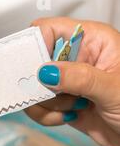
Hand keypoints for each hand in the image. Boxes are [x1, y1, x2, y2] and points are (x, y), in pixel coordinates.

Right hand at [25, 17, 119, 145]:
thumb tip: (45, 71)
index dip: (36, 45)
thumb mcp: (113, 89)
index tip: (34, 69)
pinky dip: (47, 115)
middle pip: (36, 60)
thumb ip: (80, 77)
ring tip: (73, 106)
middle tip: (52, 92)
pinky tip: (68, 117)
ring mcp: (67, 81)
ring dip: (47, 102)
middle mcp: (76, 58)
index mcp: (92, 40)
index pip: (50, 29)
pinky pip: (38, 106)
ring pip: (34, 87)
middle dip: (39, 81)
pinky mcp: (61, 101)